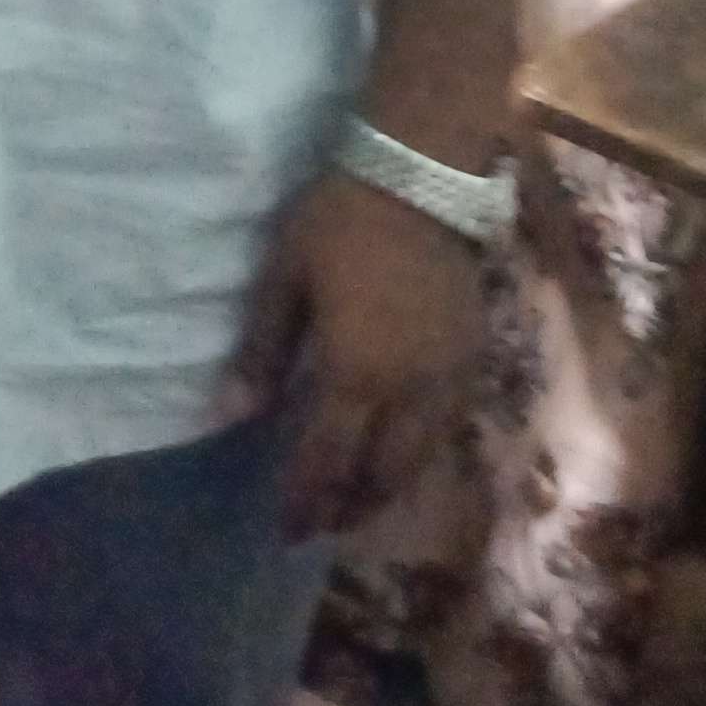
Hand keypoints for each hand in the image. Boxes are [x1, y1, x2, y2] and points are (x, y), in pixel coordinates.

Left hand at [224, 165, 487, 538]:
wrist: (422, 171)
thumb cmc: (342, 217)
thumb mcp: (285, 274)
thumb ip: (262, 349)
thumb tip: (231, 413)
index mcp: (355, 371)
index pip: (326, 461)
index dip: (305, 502)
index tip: (286, 533)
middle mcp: (408, 389)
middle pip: (382, 475)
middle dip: (351, 509)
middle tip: (323, 528)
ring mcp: (448, 375)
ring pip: (422, 458)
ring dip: (389, 489)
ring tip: (360, 503)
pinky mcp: (473, 354)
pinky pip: (449, 425)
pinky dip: (421, 452)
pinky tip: (403, 449)